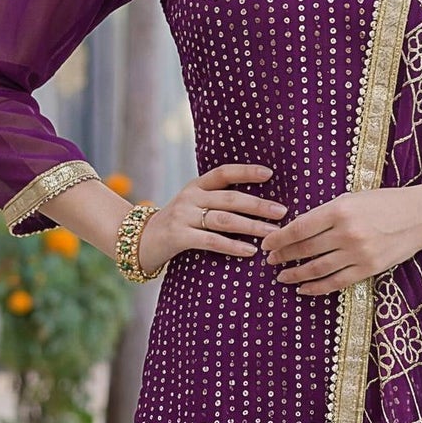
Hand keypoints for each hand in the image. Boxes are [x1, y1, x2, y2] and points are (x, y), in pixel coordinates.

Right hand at [135, 163, 287, 274]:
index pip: (223, 173)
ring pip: (224, 219)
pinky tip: (250, 250)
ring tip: (273, 233)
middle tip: (282, 212)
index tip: (269, 174)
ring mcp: (183, 216)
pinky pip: (211, 241)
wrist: (139, 240)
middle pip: (230, 198)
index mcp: (196, 186)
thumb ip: (217, 202)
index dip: (246, 172)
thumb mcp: (193, 205)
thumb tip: (257, 204)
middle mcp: (190, 197)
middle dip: (259, 205)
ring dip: (252, 226)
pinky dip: (233, 246)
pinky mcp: (179, 236)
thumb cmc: (177, 225)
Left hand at [260, 184, 421, 295]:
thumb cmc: (385, 202)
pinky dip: (317, 287)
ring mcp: (358, 253)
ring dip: (296, 274)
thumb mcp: (353, 198)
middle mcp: (347, 232)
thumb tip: (297, 230)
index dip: (279, 238)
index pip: (299, 227)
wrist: (421, 215)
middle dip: (284, 256)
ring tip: (282, 276)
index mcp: (340, 209)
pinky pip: (336, 282)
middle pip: (305, 249)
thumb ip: (327, 214)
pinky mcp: (369, 269)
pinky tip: (303, 288)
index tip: (267, 244)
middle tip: (271, 261)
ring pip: (317, 268)